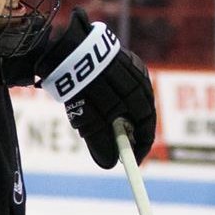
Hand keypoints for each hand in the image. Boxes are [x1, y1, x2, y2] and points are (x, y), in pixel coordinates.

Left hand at [38, 8, 157, 168]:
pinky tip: (103, 104)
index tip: (130, 160)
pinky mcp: (123, 58)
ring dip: (124, 116)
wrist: (67, 49)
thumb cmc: (82, 87)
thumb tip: (109, 164)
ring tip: (106, 125)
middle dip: (131, 132)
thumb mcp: (89, 122)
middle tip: (118, 146)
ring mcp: (133, 67)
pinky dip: (119, 100)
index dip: (139, 147)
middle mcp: (141, 81)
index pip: (146, 128)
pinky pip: (126, 85)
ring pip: (134, 100)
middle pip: (142, 114)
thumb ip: (101, 144)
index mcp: (139, 97)